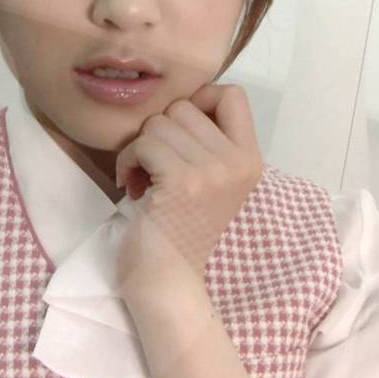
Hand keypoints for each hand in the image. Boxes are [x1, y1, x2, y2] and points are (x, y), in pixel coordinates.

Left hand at [114, 83, 263, 296]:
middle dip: (161, 132)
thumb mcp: (214, 181)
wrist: (169, 283)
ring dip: (141, 148)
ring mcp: (212, 172)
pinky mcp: (181, 182)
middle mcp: (238, 162)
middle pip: (184, 106)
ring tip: (144, 178)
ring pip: (159, 123)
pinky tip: (130, 185)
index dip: (201, 99)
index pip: (234, 95)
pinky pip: (143, 144)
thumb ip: (210, 142)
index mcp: (250, 160)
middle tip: (157, 166)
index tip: (181, 133)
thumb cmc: (183, 231)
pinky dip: (127, 161)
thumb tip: (182, 100)